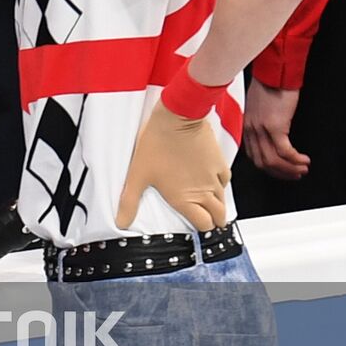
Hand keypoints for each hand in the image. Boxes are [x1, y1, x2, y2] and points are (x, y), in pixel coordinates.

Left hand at [117, 100, 229, 232]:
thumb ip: (129, 201)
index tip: (195, 225)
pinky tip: (210, 181)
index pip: (203, 225)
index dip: (200, 227)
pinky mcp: (220, 162)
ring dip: (217, 204)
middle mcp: (204, 191)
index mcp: (185, 199)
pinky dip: (219, 185)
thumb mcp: (137, 175)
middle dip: (213, 220)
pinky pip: (224, 180)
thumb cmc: (157, 144)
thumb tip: (121, 222)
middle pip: (218, 216)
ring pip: (223, 200)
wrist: (178, 117)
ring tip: (208, 204)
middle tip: (205, 219)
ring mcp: (214, 177)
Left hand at [243, 79, 307, 179]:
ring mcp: (261, 129)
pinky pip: (284, 151)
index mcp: (247, 126)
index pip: (253, 155)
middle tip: (294, 174)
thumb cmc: (269, 86)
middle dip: (280, 172)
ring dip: (289, 168)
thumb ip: (261, 123)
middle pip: (262, 162)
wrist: (274, 73)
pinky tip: (303, 160)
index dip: (268, 167)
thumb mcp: (259, 108)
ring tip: (302, 168)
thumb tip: (271, 136)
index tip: (280, 170)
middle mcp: (251, 130)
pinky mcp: (275, 126)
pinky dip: (295, 159)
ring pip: (273, 160)